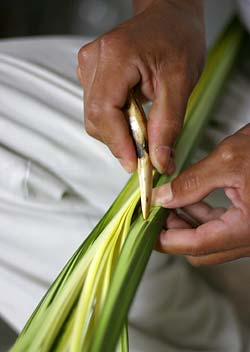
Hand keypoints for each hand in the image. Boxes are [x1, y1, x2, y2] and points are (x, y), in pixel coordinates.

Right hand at [77, 0, 204, 172]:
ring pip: (95, 118)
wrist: (169, 16)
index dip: (118, 143)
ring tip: (144, 128)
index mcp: (115, 56)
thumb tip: (159, 161)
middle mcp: (94, 60)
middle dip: (120, 141)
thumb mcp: (181, 82)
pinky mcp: (92, 74)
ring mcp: (89, 66)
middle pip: (95, 119)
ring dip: (119, 133)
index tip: (135, 165)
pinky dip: (116, 122)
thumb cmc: (177, 38)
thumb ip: (168, 125)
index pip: (104, 112)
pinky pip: (98, 109)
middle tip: (147, 152)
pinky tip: (134, 116)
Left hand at [153, 124, 249, 265]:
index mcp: (247, 229)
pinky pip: (221, 226)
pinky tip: (189, 198)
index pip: (195, 246)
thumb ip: (192, 182)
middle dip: (174, 233)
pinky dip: (201, 215)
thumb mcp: (229, 160)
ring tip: (168, 202)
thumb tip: (162, 198)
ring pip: (210, 239)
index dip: (165, 240)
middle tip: (155, 213)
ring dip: (186, 223)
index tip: (144, 230)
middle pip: (201, 249)